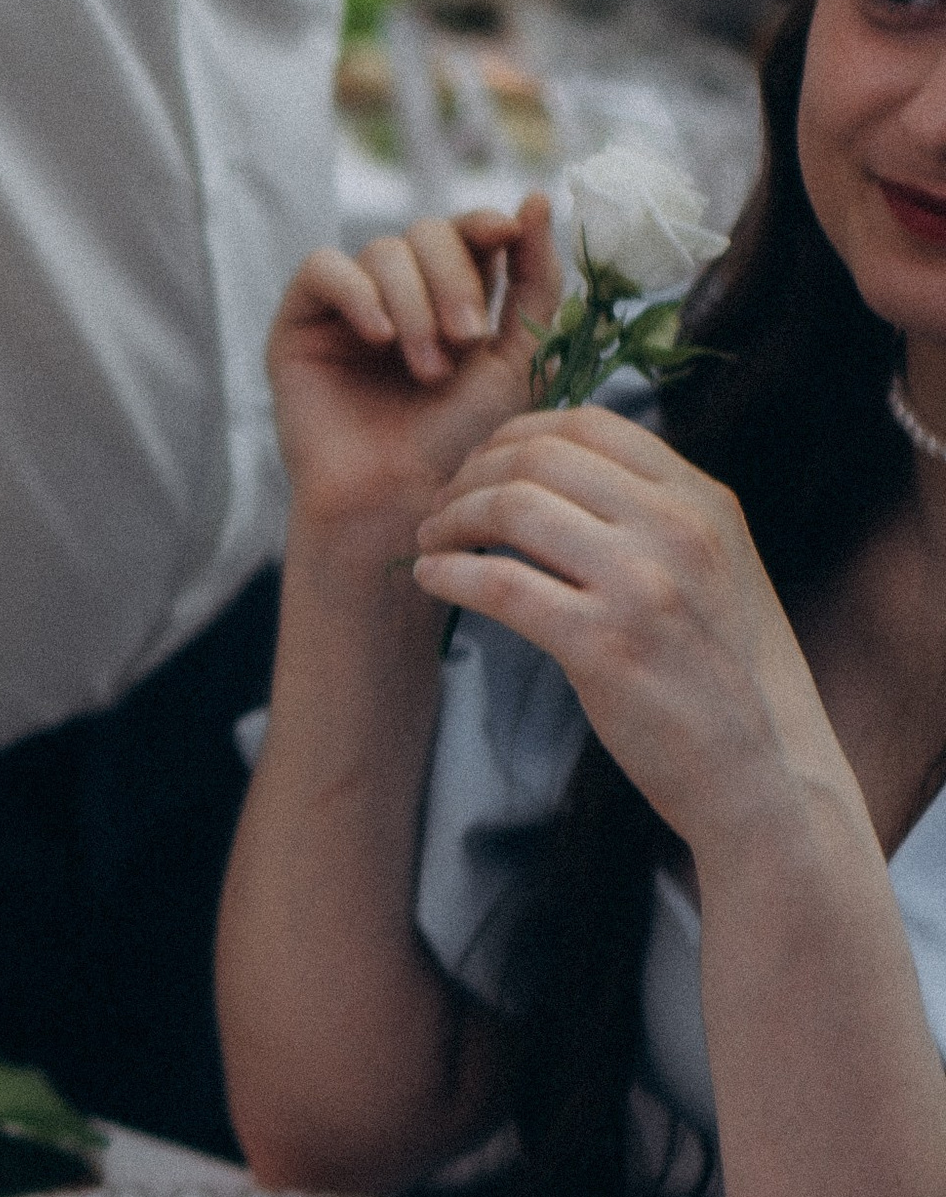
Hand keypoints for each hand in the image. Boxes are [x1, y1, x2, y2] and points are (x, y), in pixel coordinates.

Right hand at [266, 198, 560, 553]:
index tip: (507, 232)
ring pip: (382, 250)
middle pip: (427, 232)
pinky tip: (377, 336)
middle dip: (453, 279)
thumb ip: (535, 282)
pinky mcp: (300, 321)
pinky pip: (324, 268)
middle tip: (465, 342)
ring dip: (413, 303)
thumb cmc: (462, 445)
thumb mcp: (519, 359)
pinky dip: (357, 292)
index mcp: (454, 297)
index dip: (486, 223)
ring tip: (425, 369)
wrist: (400, 503)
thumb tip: (536, 197)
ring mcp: (349, 305)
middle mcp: (401, 293)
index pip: (468, 231)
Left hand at [410, 404, 847, 853]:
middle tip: (443, 507)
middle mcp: (678, 528)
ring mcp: (642, 585)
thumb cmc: (727, 675)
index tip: (482, 465)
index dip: (517, 434)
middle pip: (539, 457)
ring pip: (511, 508)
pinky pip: (499, 583)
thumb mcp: (718, 568)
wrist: (765, 773)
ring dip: (451, 519)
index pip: (591, 424)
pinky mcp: (603, 645)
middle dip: (473, 474)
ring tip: (431, 541)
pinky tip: (431, 579)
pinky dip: (449, 573)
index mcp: (704, 501)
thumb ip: (655, 515)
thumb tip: (557, 472)